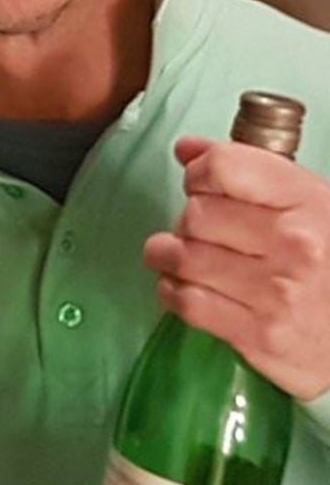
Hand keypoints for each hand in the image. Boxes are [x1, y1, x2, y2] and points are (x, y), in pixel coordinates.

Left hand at [144, 135, 329, 398]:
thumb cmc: (327, 261)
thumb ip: (248, 170)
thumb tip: (186, 150)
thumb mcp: (307, 205)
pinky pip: (185, 301)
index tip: (200, 186)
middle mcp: (296, 245)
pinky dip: (172, 291)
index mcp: (309, 203)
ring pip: (182, 257)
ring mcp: (278, 293)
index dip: (199, 174)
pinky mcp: (258, 334)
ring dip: (169, 256)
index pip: (223, 168)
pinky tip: (186, 287)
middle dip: (187, 222)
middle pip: (195, 215)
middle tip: (201, 233)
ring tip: (183, 258)